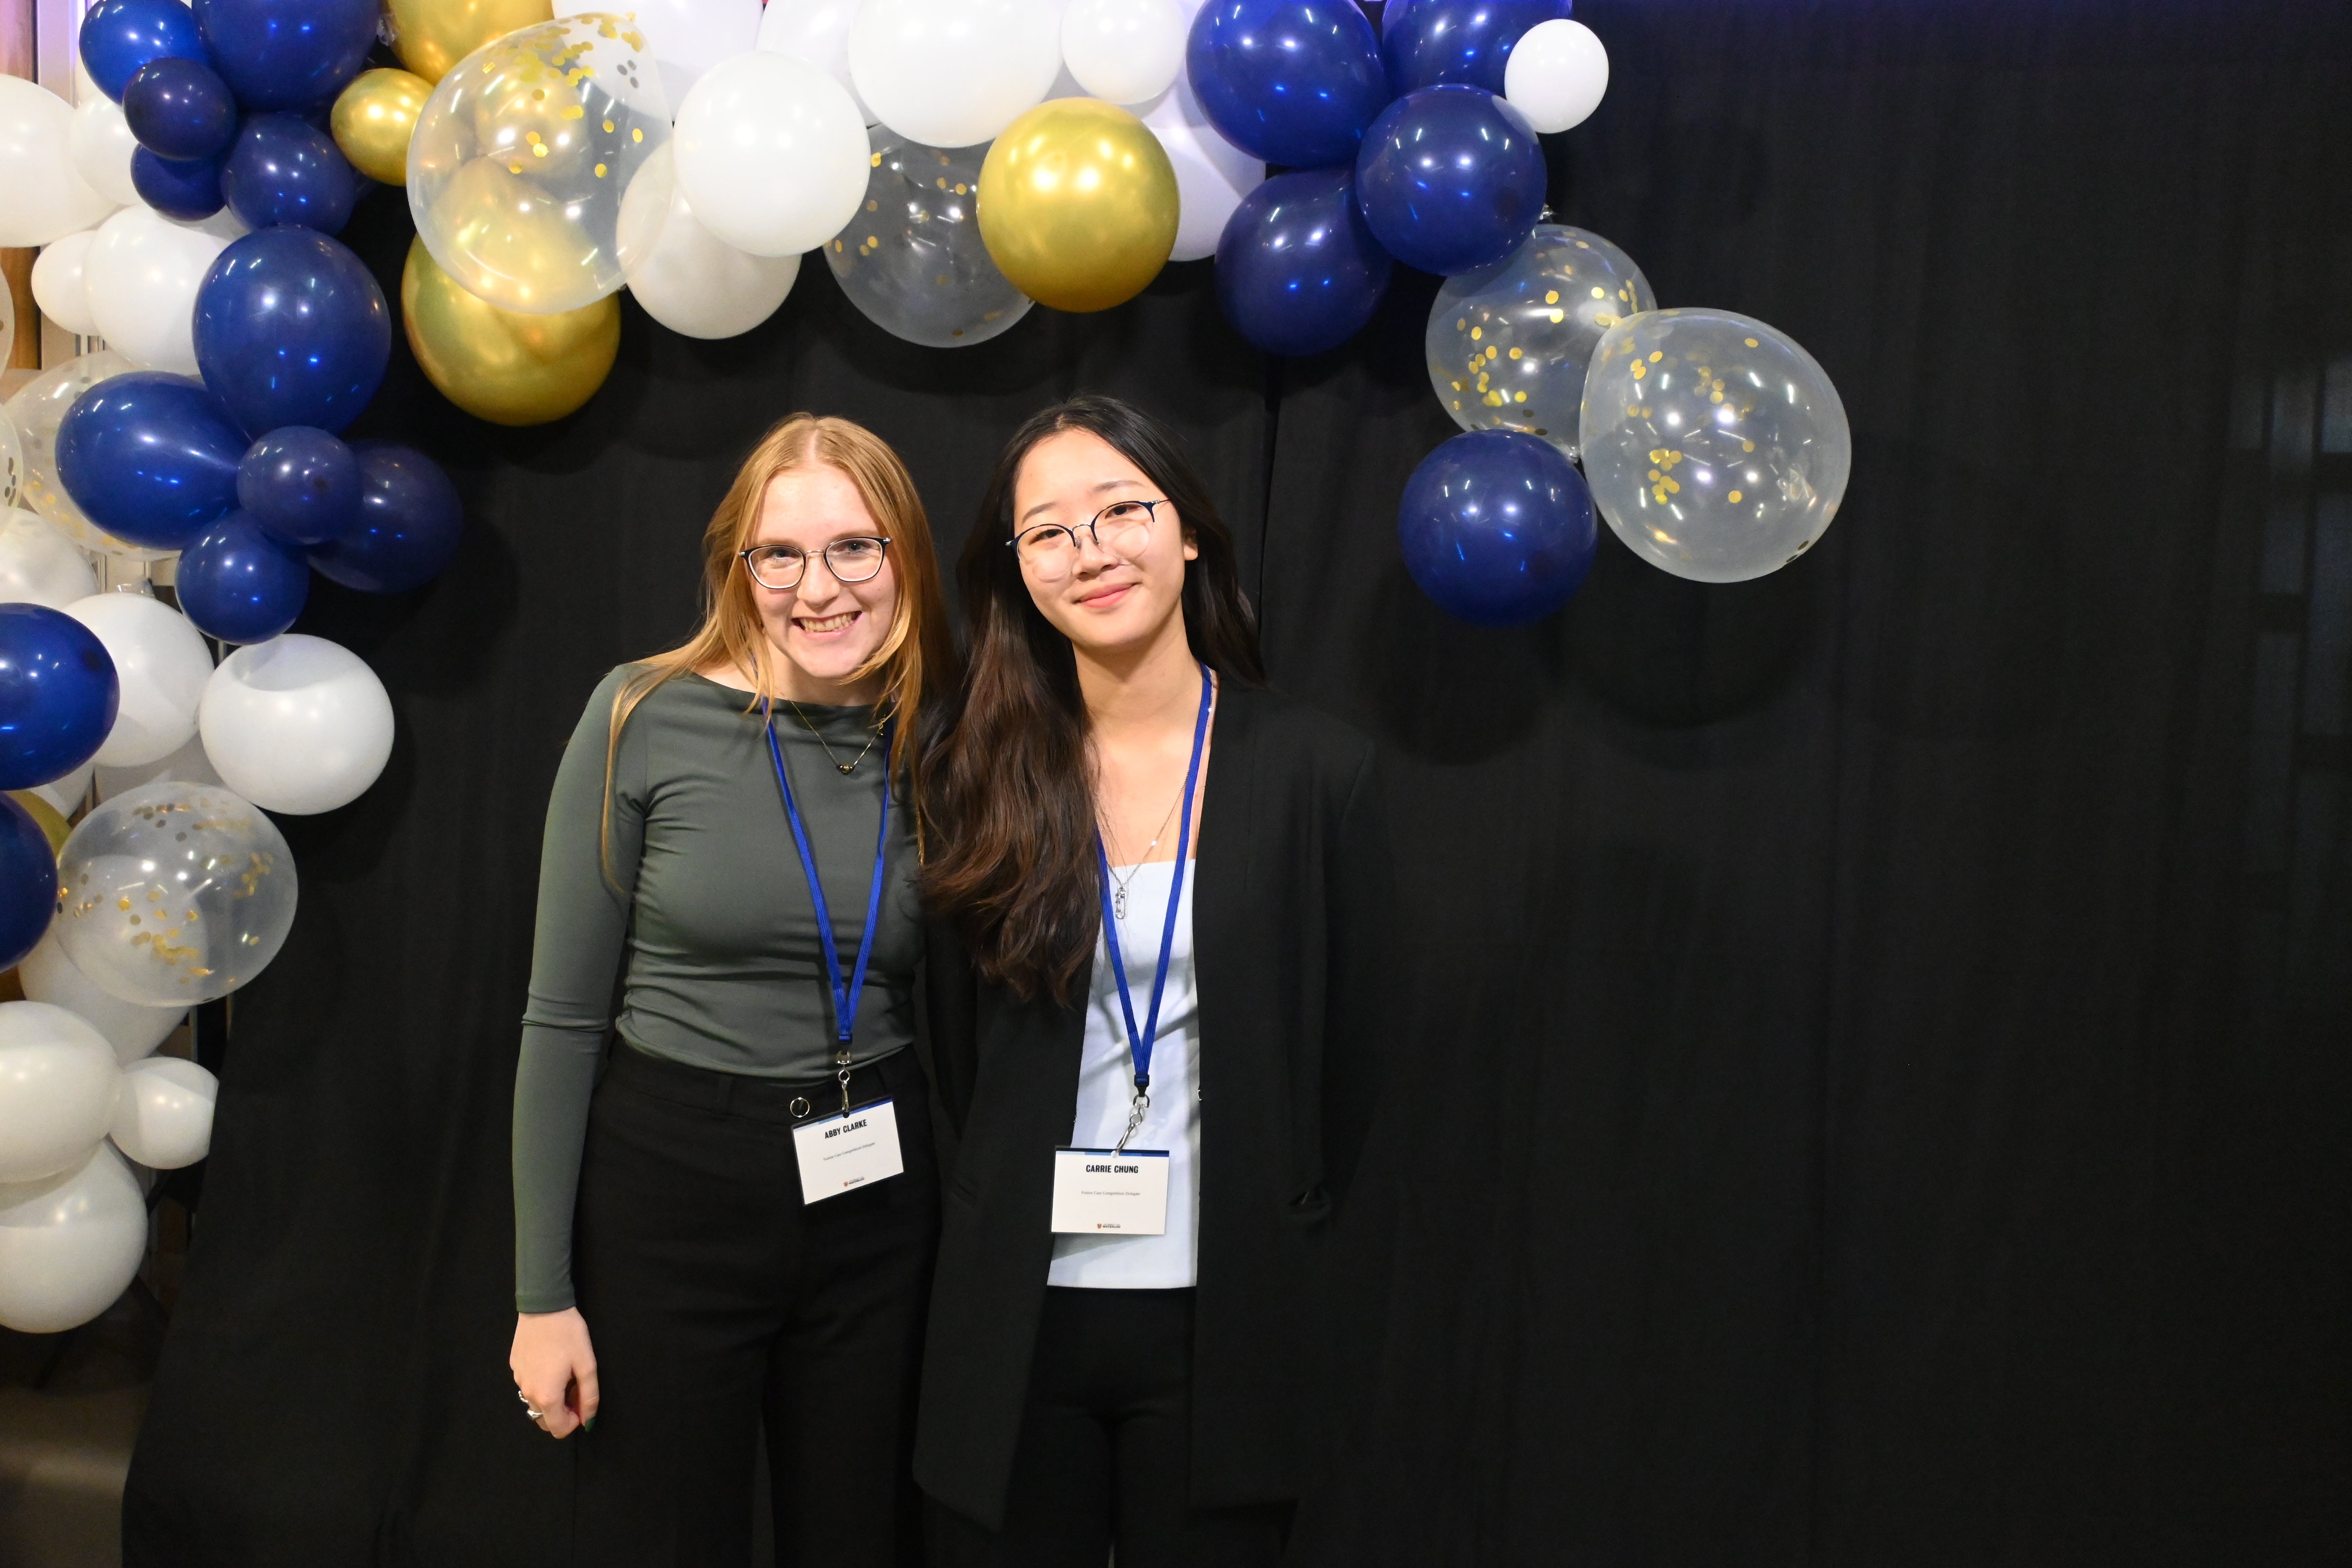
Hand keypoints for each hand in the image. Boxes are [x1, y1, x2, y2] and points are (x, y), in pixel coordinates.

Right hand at [511, 1307, 599, 1438]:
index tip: (582, 1400)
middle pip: (545, 1420)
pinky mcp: (514, 1367)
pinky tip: (550, 1362)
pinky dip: (540, 1384)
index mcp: (547, 1397)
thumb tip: (588, 1421)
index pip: (559, 1429)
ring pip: (536, 1403)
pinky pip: (528, 1386)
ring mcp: (518, 1380)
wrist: (543, 1307)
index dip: (575, 1421)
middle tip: (575, 1387)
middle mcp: (528, 1393)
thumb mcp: (587, 1365)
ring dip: (551, 1398)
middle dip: (563, 1412)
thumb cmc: (569, 1335)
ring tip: (563, 1374)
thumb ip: (589, 1397)